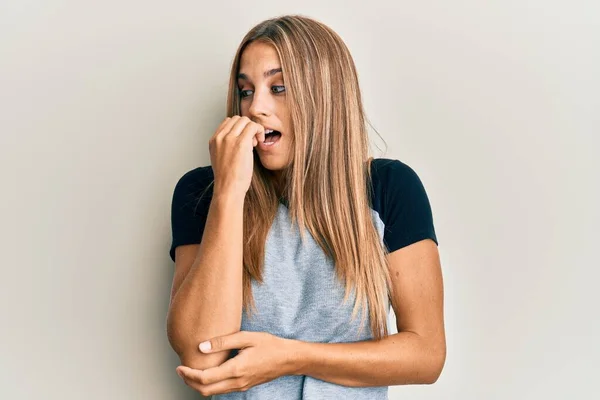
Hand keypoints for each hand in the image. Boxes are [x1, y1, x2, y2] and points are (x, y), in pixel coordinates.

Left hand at [175, 331, 297, 396]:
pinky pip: (221, 390)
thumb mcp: (246, 337)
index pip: (205, 378)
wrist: (288, 359)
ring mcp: (240, 386)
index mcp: (236, 369)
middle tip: (180, 370)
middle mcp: (237, 382)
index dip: (189, 374)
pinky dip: (209, 385)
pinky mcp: (243, 386)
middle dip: (189, 382)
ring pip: (213, 392)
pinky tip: (207, 373)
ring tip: (190, 371)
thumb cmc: (270, 345)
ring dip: (198, 384)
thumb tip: (201, 347)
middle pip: (206, 390)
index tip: (179, 366)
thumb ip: (222, 342)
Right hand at [209, 116, 265, 198]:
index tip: (244, 141)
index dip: (239, 129)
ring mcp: (229, 138)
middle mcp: (220, 137)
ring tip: (255, 144)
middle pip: (237, 119)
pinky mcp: (241, 142)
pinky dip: (259, 131)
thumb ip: (225, 147)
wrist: (228, 189)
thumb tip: (238, 140)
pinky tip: (259, 142)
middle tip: (251, 142)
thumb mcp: (220, 159)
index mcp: (213, 140)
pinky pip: (253, 126)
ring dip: (253, 129)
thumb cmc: (228, 179)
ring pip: (245, 120)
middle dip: (246, 127)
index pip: (227, 122)